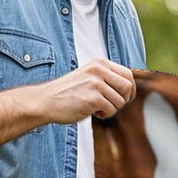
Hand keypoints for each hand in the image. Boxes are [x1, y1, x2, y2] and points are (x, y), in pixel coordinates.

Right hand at [0, 58, 138, 154]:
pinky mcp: (93, 98)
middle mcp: (99, 70)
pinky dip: (104, 114)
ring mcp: (96, 83)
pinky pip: (111, 110)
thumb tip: (131, 88)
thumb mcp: (90, 77)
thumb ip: (107, 78)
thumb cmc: (69, 92)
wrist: (46, 101)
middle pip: (128, 87)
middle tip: (111, 104)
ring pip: (120, 101)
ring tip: (96, 107)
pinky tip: (92, 111)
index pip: (128, 74)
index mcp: (99, 63)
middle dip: (123, 99)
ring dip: (111, 108)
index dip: (129, 89)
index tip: (122, 97)